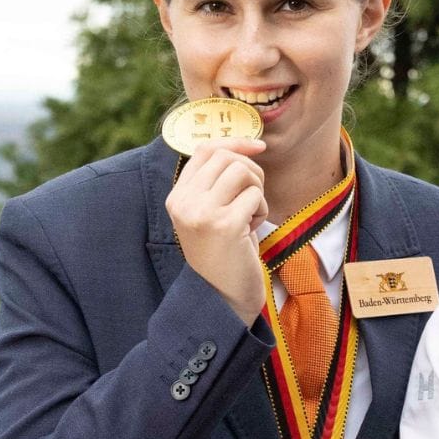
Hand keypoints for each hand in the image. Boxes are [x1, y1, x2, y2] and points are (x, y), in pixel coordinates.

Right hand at [166, 139, 268, 320]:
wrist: (224, 295)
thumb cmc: (226, 251)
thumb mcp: (212, 212)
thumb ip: (218, 181)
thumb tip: (251, 145)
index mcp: (177, 196)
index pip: (206, 149)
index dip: (236, 143)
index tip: (260, 147)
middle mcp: (183, 202)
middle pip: (227, 157)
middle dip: (252, 172)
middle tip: (254, 199)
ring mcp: (201, 213)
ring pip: (243, 171)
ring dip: (257, 191)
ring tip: (250, 216)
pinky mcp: (224, 225)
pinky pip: (255, 195)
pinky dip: (261, 210)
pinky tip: (251, 230)